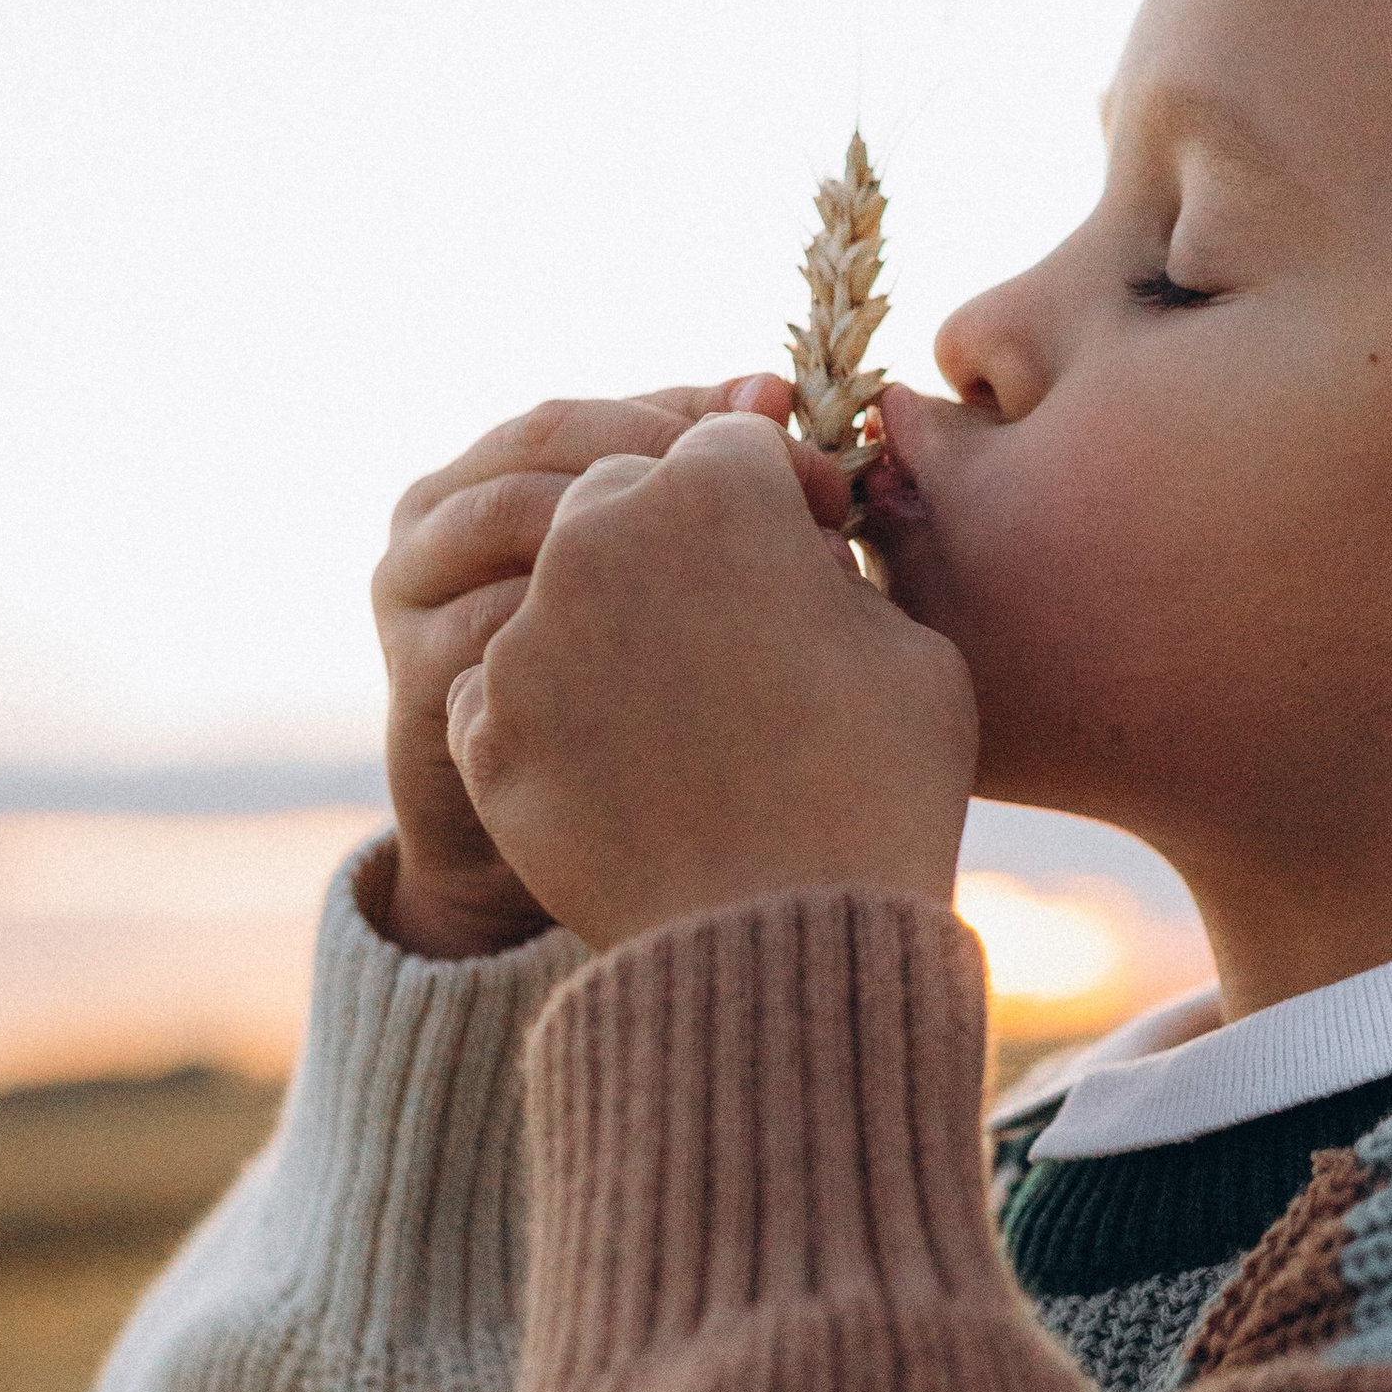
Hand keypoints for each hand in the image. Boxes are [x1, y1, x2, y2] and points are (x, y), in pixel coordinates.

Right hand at [372, 386, 744, 956]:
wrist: (556, 851)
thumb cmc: (640, 704)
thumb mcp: (678, 585)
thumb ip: (711, 494)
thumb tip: (773, 393)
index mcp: (510, 467)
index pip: (615, 414)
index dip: (725, 433)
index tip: (833, 476)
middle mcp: (441, 513)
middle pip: (554, 446)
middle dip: (679, 471)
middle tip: (794, 520)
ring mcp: (415, 597)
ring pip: (515, 518)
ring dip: (637, 544)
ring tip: (755, 596)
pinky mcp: (420, 685)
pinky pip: (494, 632)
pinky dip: (590, 638)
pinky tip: (688, 670)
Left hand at [443, 410, 977, 953]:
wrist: (785, 947)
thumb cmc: (878, 790)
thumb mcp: (909, 649)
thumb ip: (836, 565)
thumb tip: (799, 551)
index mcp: (713, 491)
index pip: (730, 445)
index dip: (777, 490)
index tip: (806, 540)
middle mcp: (597, 538)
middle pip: (624, 498)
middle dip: (676, 541)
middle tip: (730, 612)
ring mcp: (526, 637)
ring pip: (560, 593)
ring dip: (611, 625)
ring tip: (679, 705)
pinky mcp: (482, 730)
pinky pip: (512, 690)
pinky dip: (559, 712)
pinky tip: (625, 765)